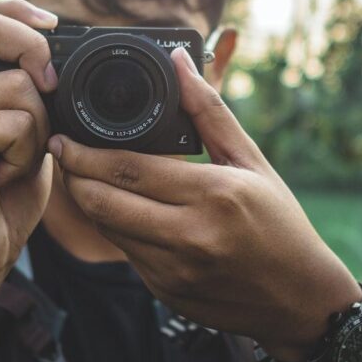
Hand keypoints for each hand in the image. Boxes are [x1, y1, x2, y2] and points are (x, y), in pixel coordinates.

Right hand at [0, 0, 59, 295]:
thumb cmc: (3, 196)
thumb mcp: (28, 132)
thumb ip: (34, 95)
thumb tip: (64, 58)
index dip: (18, 11)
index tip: (56, 24)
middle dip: (33, 49)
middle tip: (49, 90)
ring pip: (20, 84)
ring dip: (39, 130)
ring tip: (13, 162)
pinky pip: (15, 122)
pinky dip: (25, 154)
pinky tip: (1, 178)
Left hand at [50, 46, 361, 361]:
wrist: (299, 300)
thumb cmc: (279, 223)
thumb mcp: (251, 160)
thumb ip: (209, 110)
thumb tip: (179, 62)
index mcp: (214, 195)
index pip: (129, 169)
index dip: (85, 153)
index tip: (64, 137)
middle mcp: (191, 236)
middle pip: (104, 202)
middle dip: (73, 175)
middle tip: (61, 152)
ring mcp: (175, 270)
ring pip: (107, 229)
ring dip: (88, 200)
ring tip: (81, 175)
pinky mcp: (166, 291)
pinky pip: (125, 253)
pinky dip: (114, 227)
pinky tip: (116, 207)